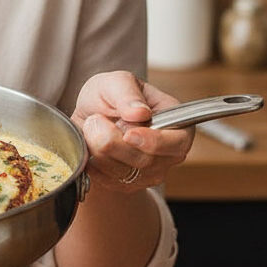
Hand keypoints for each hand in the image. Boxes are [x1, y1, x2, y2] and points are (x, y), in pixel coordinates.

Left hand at [70, 71, 193, 192]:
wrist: (89, 118)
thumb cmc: (109, 97)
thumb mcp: (115, 82)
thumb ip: (127, 93)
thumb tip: (140, 112)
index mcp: (176, 124)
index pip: (177, 143)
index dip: (153, 142)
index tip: (129, 134)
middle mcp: (168, 154)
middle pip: (146, 161)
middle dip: (113, 141)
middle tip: (95, 119)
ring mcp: (149, 173)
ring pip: (123, 173)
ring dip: (98, 148)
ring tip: (92, 127)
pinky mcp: (127, 185)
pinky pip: (106, 180)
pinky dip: (91, 161)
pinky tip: (90, 144)